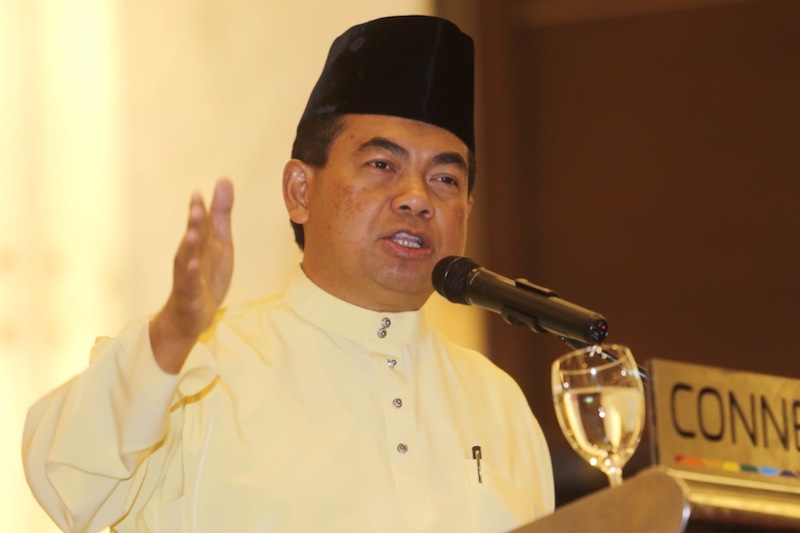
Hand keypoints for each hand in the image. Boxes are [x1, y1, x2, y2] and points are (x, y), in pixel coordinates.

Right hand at [149, 179, 233, 372]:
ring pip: (189, 259)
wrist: (192, 314)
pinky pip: (190, 283)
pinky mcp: (191, 294)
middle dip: (194, 222)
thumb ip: (221, 213)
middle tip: (197, 205)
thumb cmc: (206, 272)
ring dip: (190, 246)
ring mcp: (189, 275)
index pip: (200, 223)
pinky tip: (193, 266)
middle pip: (193, 237)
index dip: (200, 209)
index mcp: (200, 242)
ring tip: (193, 234)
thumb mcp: (219, 241)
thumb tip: (224, 180)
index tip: (199, 193)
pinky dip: (192, 275)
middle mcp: (190, 255)